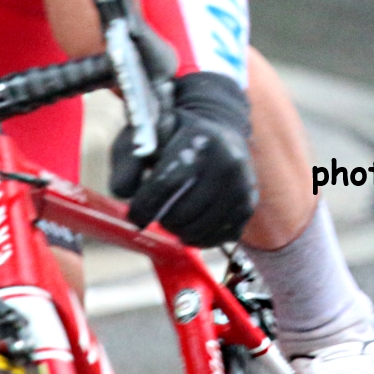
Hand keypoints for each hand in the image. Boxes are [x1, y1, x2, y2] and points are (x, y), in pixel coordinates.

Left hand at [113, 71, 258, 247]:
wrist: (221, 134)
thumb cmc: (175, 139)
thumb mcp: (146, 137)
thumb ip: (127, 161)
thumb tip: (124, 192)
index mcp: (200, 139)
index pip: (165, 184)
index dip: (143, 207)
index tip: (134, 214)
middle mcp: (227, 162)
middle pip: (181, 214)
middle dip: (160, 219)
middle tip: (157, 211)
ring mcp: (242, 186)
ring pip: (197, 230)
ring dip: (177, 230)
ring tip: (173, 216)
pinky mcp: (248, 206)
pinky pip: (216, 239)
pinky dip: (198, 238)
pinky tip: (191, 222)